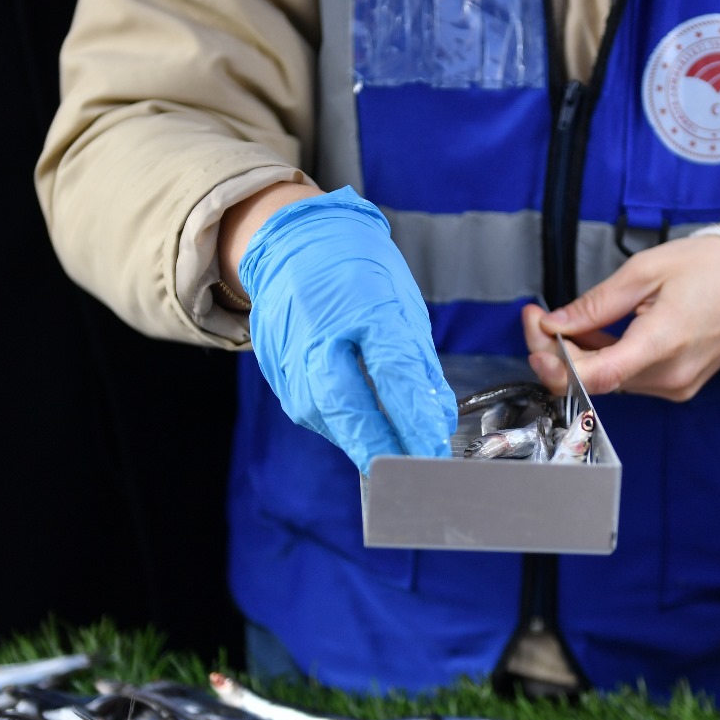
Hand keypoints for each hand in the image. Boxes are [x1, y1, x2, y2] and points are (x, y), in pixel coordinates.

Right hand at [236, 187, 456, 474]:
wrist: (293, 245)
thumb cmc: (358, 271)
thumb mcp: (402, 305)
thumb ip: (420, 367)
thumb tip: (439, 419)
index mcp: (362, 309)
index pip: (395, 376)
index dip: (416, 421)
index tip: (436, 452)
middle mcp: (319, 338)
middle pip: (350, 410)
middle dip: (384, 449)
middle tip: (415, 473)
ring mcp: (292, 361)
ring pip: (332, 422)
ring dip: (366, 444)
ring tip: (399, 457)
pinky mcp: (280, 379)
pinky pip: (318, 415)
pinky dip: (345, 427)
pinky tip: (365, 429)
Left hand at [521, 234, 719, 398]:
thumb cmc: (713, 267)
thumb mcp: (645, 271)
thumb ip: (596, 304)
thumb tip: (556, 324)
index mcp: (662, 343)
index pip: (595, 376)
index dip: (555, 361)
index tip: (537, 332)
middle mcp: (669, 376)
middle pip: (594, 380)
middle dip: (558, 351)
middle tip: (541, 316)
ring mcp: (675, 386)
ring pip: (608, 381)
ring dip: (581, 355)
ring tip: (572, 319)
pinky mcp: (678, 385)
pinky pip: (628, 378)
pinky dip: (605, 359)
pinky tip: (598, 333)